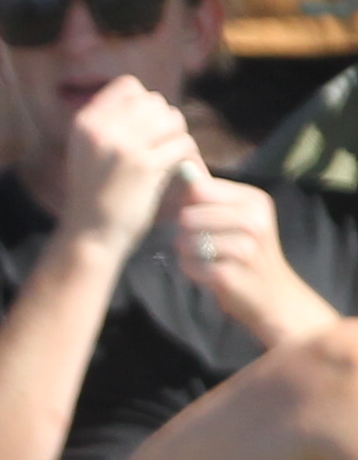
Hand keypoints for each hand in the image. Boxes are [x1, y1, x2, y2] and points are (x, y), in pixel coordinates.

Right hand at [52, 76, 202, 253]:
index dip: (144, 103)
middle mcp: (101, 127)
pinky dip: (187, 156)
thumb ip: (110, 124)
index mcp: (85, 121)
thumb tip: (151, 103)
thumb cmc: (94, 193)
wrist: (90, 233)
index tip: (145, 126)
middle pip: (154, 101)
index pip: (128, 85)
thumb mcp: (88, 150)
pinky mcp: (145, 165)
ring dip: (178, 137)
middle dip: (164, 121)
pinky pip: (182, 143)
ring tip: (171, 156)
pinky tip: (179, 170)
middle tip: (163, 145)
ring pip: (172, 119)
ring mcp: (123, 145)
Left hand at [172, 171, 337, 349]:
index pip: (198, 187)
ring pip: (184, 239)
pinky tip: (209, 272)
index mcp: (255, 200)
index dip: (183, 201)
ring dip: (187, 252)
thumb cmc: (248, 253)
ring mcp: (244, 247)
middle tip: (201, 242)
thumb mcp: (239, 216)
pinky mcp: (230, 273)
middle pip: (187, 215)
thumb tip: (184, 162)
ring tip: (207, 257)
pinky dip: (191, 270)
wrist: (275, 297)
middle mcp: (253, 219)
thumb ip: (211, 193)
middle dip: (184, 231)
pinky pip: (188, 264)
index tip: (190, 216)